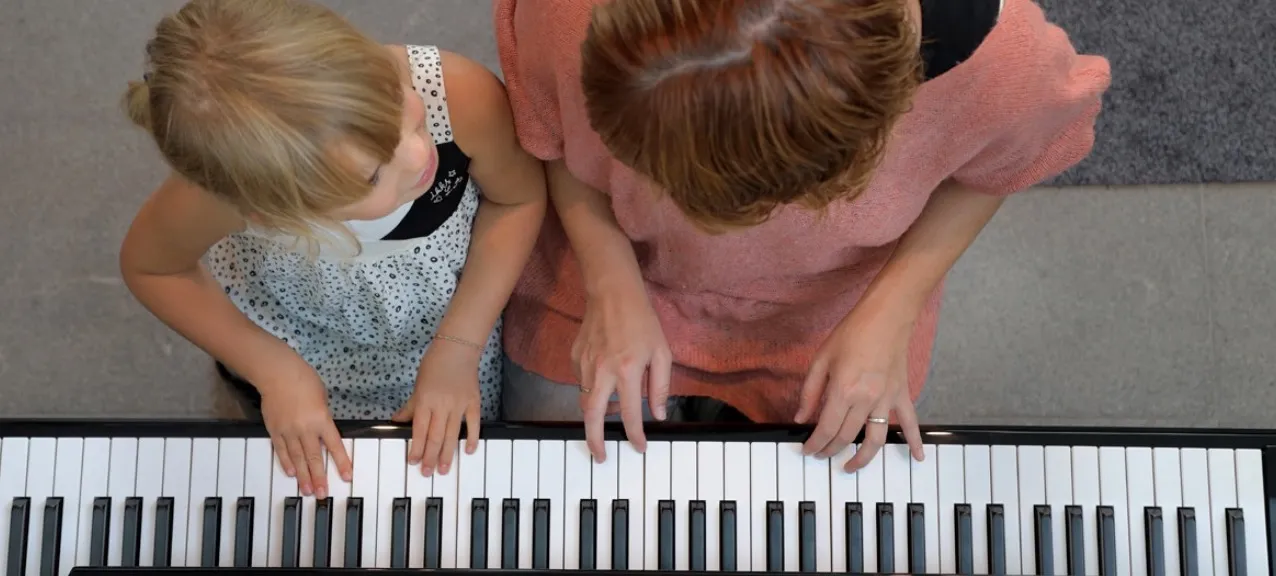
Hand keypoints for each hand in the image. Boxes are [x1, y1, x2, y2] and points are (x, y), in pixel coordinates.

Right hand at [258, 358, 351, 498]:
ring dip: (303, 476)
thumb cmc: (304, 380)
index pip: (335, 445)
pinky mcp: (274, 430)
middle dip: (319, 477)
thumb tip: (322, 432)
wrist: (277, 373)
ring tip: (307, 490)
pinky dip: (286, 463)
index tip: (347, 477)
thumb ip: (323, 418)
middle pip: (314, 457)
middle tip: (322, 494)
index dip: (341, 462)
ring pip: (297, 458)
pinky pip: (281, 450)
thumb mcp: (322, 398)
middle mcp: (305, 428)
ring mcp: (288, 431)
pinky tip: (291, 474)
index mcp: (321, 419)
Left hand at [393, 339, 482, 475]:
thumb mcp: (417, 386)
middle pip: (435, 437)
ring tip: (443, 469)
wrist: (457, 348)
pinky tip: (469, 451)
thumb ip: (410, 407)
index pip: (419, 430)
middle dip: (430, 457)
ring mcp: (459, 404)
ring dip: (447, 454)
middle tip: (427, 473)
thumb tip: (397, 422)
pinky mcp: (473, 402)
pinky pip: (473, 424)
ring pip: (452, 434)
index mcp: (425, 401)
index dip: (416, 448)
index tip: (413, 462)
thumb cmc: (434, 365)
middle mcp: (441, 405)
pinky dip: (471, 438)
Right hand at [572, 280, 671, 461]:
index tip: (639, 448)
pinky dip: (591, 392)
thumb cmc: (642, 322)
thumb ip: (660, 386)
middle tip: (600, 456)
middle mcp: (602, 371)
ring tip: (610, 415)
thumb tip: (658, 414)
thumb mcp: (662, 353)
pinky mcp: (575, 358)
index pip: (630, 414)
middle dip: (595, 440)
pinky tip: (604, 385)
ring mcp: (585, 365)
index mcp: (627, 371)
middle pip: (592, 416)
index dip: (635, 435)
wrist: (613, 294)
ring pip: (584, 402)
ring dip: (596, 415)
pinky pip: (581, 384)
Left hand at [794, 297, 924, 472]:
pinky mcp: (901, 395)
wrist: (885, 317)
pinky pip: (909, 422)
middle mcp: (865, 400)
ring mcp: (886, 399)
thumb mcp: (821, 359)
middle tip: (821, 454)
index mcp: (843, 391)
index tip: (807, 449)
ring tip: (851, 467)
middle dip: (830, 450)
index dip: (814, 444)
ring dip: (863, 458)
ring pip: (875, 439)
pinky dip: (914, 441)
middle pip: (846, 436)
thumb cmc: (852, 334)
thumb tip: (801, 417)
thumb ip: (809, 392)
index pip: (826, 428)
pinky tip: (917, 458)